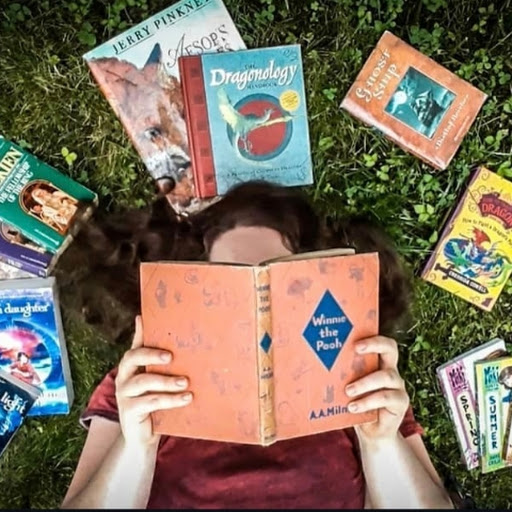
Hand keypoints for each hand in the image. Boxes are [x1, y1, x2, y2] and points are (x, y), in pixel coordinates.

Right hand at [115, 315, 192, 447]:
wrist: (141, 438)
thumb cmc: (152, 403)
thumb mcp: (157, 382)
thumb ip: (161, 362)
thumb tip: (166, 336)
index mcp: (130, 366)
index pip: (135, 345)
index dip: (139, 333)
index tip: (143, 319)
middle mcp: (123, 377)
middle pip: (132, 358)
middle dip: (151, 354)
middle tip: (170, 356)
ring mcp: (124, 394)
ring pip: (144, 382)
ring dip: (167, 382)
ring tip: (185, 383)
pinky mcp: (129, 411)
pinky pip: (151, 402)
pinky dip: (170, 400)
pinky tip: (186, 398)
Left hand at [345, 335, 408, 440]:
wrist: (371, 432)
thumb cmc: (356, 403)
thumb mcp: (347, 387)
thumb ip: (340, 376)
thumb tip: (310, 365)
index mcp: (378, 363)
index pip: (381, 343)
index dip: (372, 338)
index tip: (354, 341)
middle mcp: (390, 370)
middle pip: (391, 348)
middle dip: (374, 344)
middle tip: (355, 348)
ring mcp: (398, 386)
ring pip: (385, 376)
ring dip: (364, 382)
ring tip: (347, 391)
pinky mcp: (400, 402)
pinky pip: (385, 397)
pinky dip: (367, 402)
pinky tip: (353, 407)